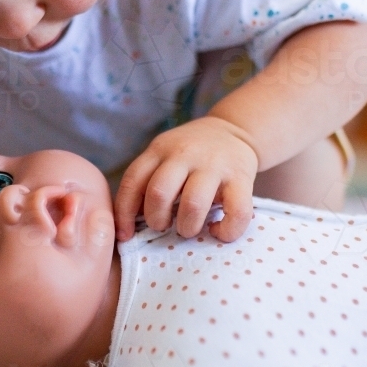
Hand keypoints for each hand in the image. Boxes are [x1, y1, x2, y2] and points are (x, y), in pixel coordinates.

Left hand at [115, 116, 258, 242]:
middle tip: (163, 226)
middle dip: (156, 219)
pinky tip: (217, 230)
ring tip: (188, 228)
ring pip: (193, 203)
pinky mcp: (241, 178)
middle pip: (159, 192)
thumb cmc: (191, 155)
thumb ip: (147, 181)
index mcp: (160, 150)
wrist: (235, 131)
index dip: (124, 212)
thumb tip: (128, 225)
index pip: (133, 181)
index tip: (125, 235)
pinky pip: (236, 211)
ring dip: (187, 226)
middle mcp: (184, 154)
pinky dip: (226, 231)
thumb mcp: (164, 155)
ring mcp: (214, 165)